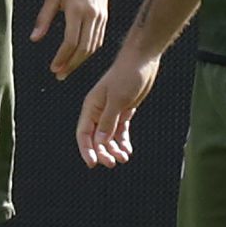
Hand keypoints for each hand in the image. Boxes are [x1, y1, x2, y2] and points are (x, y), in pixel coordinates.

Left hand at [32, 0, 108, 79]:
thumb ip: (43, 19)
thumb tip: (34, 39)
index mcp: (76, 10)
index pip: (70, 42)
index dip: (62, 58)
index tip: (53, 68)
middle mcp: (91, 15)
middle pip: (83, 48)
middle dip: (71, 64)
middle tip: (59, 75)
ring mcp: (101, 17)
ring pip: (93, 46)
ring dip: (80, 60)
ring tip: (67, 69)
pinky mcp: (105, 16)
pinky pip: (99, 39)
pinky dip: (90, 51)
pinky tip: (80, 56)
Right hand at [75, 54, 158, 168]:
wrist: (141, 62)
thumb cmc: (127, 76)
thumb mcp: (117, 99)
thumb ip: (109, 121)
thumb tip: (100, 142)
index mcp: (91, 107)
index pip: (84, 132)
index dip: (86, 149)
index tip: (92, 163)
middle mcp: (98, 111)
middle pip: (96, 138)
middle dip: (103, 152)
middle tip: (112, 163)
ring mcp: (111, 112)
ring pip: (109, 137)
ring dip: (114, 149)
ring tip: (123, 158)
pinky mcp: (123, 112)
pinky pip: (120, 131)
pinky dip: (123, 142)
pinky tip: (128, 151)